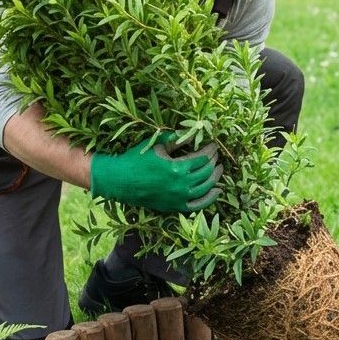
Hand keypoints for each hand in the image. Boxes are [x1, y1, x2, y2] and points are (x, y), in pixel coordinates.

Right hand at [90, 132, 221, 212]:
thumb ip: (176, 139)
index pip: (203, 158)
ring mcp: (179, 198)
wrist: (119, 180)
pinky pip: (198, 205)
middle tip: (216, 155)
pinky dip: (210, 199)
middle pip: (207, 172)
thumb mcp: (157, 145)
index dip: (211, 150)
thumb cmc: (136, 159)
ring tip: (219, 169)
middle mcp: (181, 185)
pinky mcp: (174, 207)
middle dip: (214, 162)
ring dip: (215, 178)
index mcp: (178, 167)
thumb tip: (193, 132)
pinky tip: (217, 191)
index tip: (213, 145)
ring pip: (206, 188)